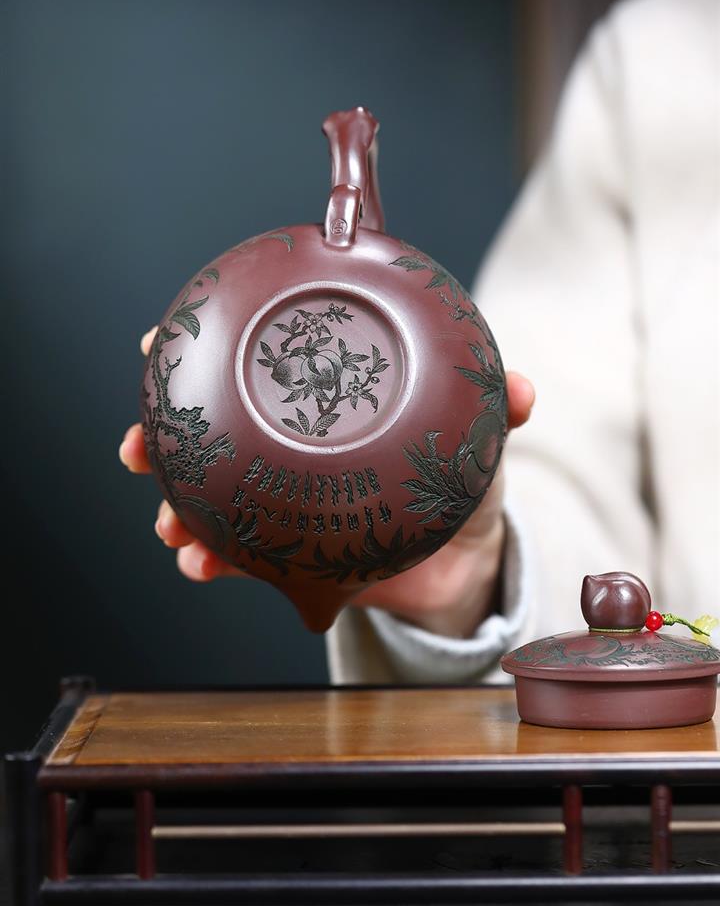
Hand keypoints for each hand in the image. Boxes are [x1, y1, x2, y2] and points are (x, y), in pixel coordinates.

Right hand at [120, 327, 533, 633]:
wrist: (464, 557)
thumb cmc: (457, 476)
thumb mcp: (475, 436)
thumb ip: (495, 407)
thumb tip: (521, 391)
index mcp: (317, 399)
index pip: (250, 363)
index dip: (196, 348)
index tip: (156, 341)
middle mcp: (285, 445)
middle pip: (204, 429)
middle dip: (158, 434)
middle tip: (137, 442)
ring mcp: (278, 500)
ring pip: (205, 496)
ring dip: (173, 506)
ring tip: (169, 521)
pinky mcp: (284, 555)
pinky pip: (237, 557)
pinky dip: (212, 560)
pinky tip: (200, 564)